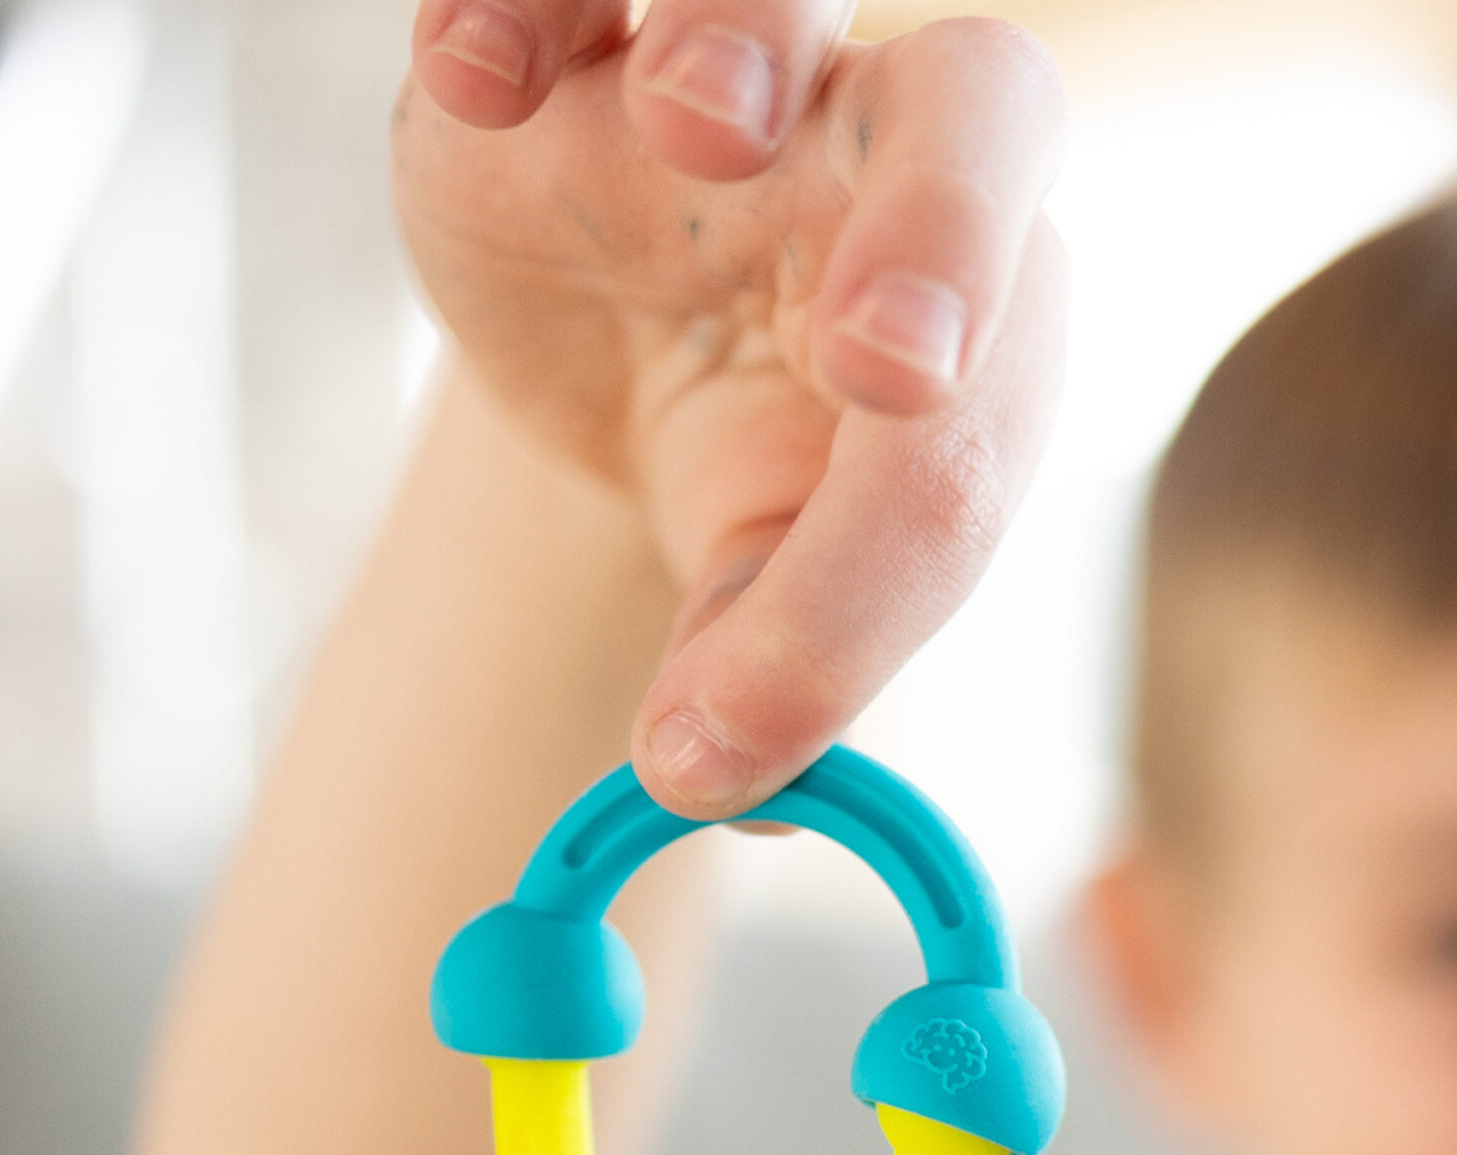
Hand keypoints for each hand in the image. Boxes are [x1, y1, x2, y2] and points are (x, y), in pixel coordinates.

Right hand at [395, 1, 1067, 819]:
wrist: (618, 354)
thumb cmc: (735, 461)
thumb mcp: (753, 577)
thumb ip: (763, 668)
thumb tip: (701, 777)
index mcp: (981, 335)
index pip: (961, 450)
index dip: (864, 586)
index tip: (739, 721)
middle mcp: (893, 164)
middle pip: (982, 114)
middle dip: (943, 231)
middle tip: (884, 364)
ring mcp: (738, 75)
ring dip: (750, 28)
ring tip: (687, 121)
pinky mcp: (570, 33)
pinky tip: (473, 86)